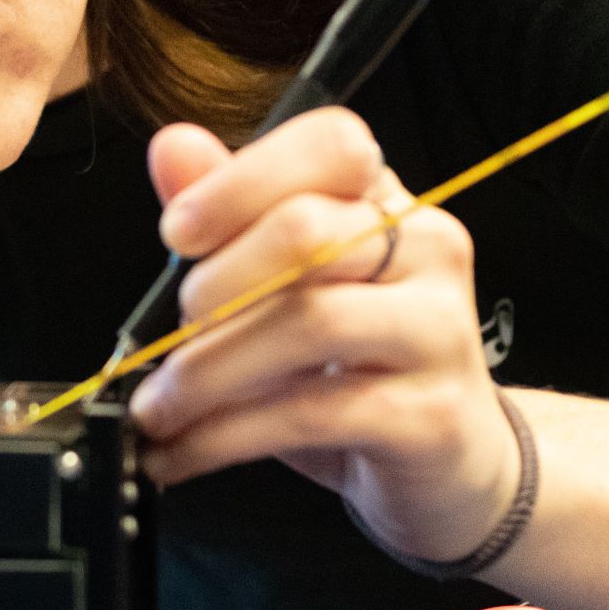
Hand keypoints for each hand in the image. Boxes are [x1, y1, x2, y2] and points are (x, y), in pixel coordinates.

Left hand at [129, 108, 522, 564]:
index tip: (177, 232)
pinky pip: (310, 413)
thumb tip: (171, 145)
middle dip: (211, 286)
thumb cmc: (351, 364)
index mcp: (384, 200)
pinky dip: (224, 435)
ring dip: (206, 370)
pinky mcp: (430, 416)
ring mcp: (438, 330)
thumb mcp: (282, 284)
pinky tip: (182, 451)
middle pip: (305, 231)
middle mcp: (425, 248)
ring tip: (157, 406)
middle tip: (166, 337)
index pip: (331, 145)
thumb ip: (229, 215)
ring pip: (305, 322)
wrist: (450, 464)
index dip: (242, 180)